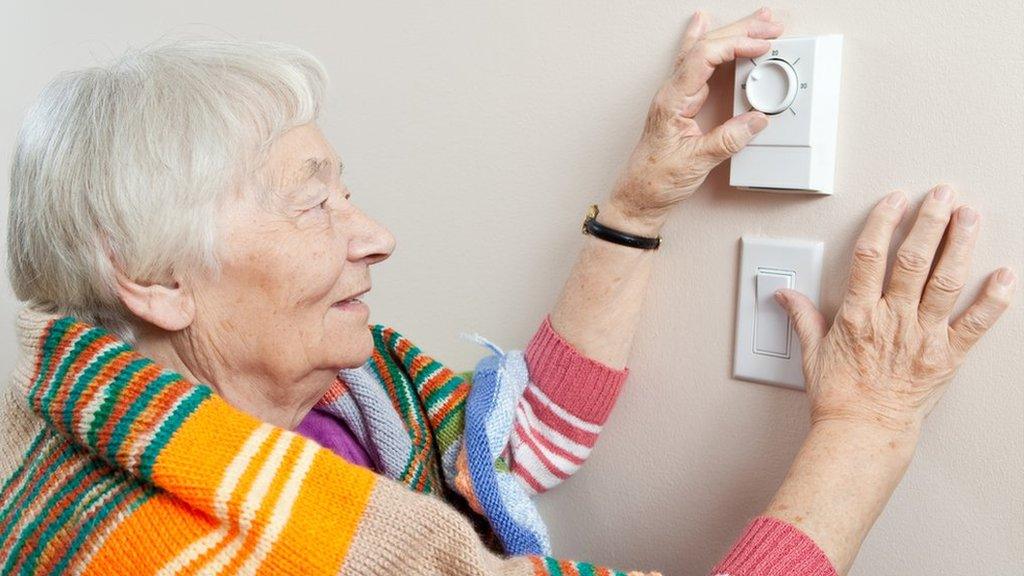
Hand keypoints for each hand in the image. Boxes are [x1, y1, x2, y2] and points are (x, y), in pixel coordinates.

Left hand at [607, 8, 782, 232]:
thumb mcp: (696, 162)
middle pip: (705, 47)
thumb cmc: (655, 180)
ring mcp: (675, 96)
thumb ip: (728, 140)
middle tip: (769, 24)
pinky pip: (696, 64)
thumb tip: (757, 120)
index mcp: (672, 101)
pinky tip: (704, 25)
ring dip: (730, 34)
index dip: (735, 46)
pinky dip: (707, 44)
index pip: (704, 58)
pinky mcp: (680, 103)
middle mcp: (671, 93)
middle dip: (740, 31)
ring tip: (756, 21)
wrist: (638, 197)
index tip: (761, 46)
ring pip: (701, 52)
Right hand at [777, 186, 1016, 433]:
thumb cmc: (839, 398)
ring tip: (970, 217)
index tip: (896, 201)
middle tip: (942, 195)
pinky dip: (993, 300)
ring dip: (960, 246)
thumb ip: (803, 317)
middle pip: (912, 260)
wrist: (862, 433)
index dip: (883, 223)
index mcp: (858, 315)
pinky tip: (1004, 275)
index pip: (869, 256)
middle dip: (929, 222)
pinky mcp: (947, 357)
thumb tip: (785, 295)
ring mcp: (922, 337)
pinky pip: (975, 324)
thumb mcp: (812, 353)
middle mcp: (892, 320)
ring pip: (945, 282)